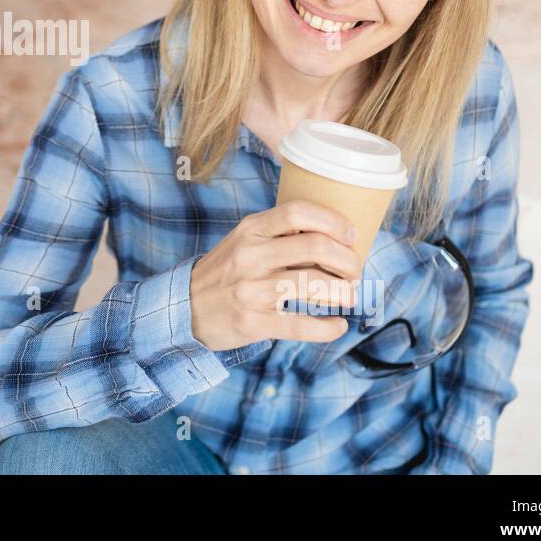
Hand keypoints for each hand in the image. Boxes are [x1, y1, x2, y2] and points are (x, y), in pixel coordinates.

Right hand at [189, 199, 362, 350]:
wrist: (185, 307)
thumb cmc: (226, 272)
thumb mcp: (244, 240)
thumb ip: (280, 234)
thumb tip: (334, 236)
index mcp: (251, 229)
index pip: (298, 212)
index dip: (333, 221)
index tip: (351, 235)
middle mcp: (251, 255)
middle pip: (316, 246)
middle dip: (348, 260)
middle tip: (355, 270)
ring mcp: (251, 290)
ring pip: (315, 285)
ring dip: (344, 292)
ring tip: (349, 295)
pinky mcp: (253, 322)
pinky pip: (302, 325)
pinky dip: (329, 328)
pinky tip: (337, 325)